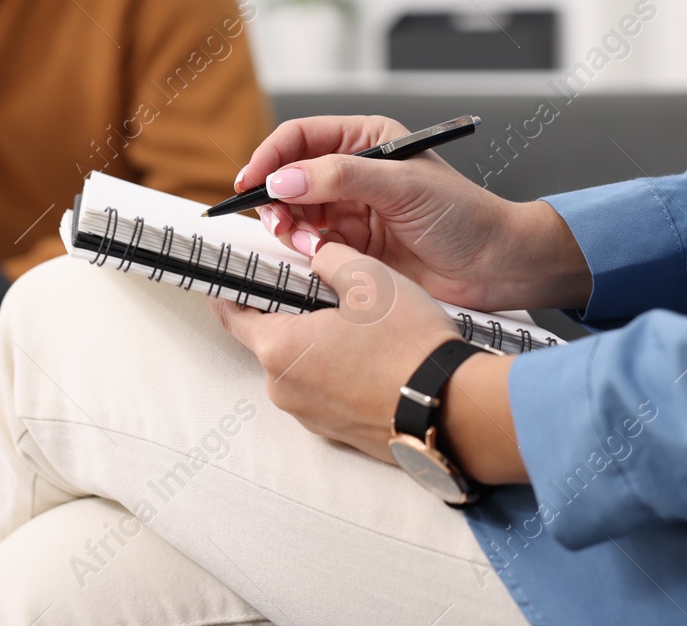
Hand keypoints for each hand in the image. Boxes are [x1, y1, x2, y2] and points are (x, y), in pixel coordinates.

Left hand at [209, 242, 462, 462]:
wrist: (455, 409)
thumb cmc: (409, 343)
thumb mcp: (368, 277)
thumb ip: (329, 257)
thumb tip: (316, 254)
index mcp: (279, 349)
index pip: (232, 313)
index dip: (231, 288)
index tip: (233, 274)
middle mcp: (284, 389)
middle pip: (269, 340)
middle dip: (287, 313)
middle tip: (317, 289)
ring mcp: (310, 417)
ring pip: (299, 367)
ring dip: (315, 344)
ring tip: (354, 323)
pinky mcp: (338, 432)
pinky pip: (325, 392)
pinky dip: (337, 372)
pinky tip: (370, 356)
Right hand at [238, 115, 590, 312]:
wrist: (495, 266)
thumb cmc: (462, 215)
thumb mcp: (401, 186)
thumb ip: (338, 178)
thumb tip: (283, 179)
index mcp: (366, 139)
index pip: (300, 137)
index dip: (271, 157)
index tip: (251, 181)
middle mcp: (354, 170)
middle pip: (289, 175)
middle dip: (276, 197)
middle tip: (275, 219)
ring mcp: (351, 209)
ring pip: (294, 211)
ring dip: (289, 226)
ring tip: (305, 241)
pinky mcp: (352, 246)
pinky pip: (310, 242)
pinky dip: (304, 249)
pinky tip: (320, 255)